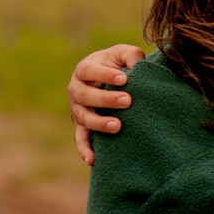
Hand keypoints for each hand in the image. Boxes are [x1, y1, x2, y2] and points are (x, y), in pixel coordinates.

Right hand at [68, 44, 145, 164]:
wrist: (110, 79)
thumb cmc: (117, 64)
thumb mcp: (123, 54)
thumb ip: (131, 55)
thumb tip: (137, 65)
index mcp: (84, 69)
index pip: (88, 71)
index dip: (104, 75)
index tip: (125, 79)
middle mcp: (76, 89)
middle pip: (84, 95)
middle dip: (105, 99)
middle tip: (128, 101)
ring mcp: (77, 109)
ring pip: (83, 118)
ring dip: (99, 123)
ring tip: (118, 126)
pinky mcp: (81, 126)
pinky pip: (80, 139)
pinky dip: (84, 149)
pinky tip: (93, 160)